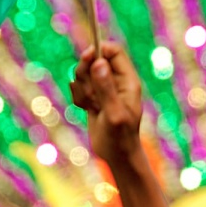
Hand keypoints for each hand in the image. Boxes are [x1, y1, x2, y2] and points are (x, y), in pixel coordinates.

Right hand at [70, 42, 143, 164]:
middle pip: (94, 59)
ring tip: (92, 107)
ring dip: (82, 89)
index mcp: (127, 80)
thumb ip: (106, 88)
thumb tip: (99, 62)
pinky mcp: (93, 98)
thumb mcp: (113, 113)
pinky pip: (78, 88)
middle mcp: (116, 81)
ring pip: (83, 74)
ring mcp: (103, 89)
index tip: (87, 58)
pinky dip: (79, 99)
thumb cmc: (120, 137)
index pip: (113, 51)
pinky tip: (88, 111)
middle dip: (86, 73)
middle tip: (90, 93)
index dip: (99, 51)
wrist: (117, 156)